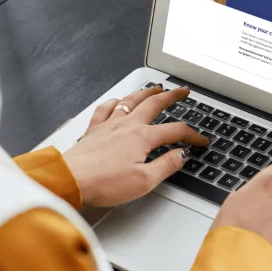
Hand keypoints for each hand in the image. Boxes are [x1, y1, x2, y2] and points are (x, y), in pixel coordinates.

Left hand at [63, 85, 209, 206]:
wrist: (69, 180)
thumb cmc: (104, 183)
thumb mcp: (144, 181)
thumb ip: (166, 165)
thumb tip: (182, 155)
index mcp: (143, 137)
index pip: (176, 131)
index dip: (193, 135)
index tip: (201, 140)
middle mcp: (128, 126)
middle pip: (155, 104)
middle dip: (172, 96)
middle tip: (183, 91)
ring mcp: (109, 125)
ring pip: (132, 101)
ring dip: (147, 92)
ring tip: (156, 87)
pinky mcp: (93, 130)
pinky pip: (106, 109)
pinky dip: (115, 102)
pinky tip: (118, 101)